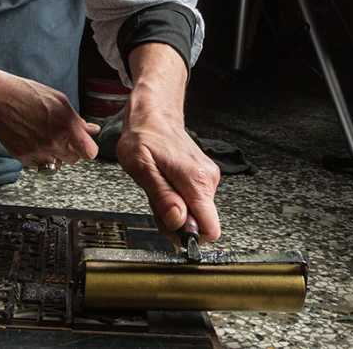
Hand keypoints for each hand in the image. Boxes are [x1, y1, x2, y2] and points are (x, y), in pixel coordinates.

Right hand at [0, 69, 98, 166]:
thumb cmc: (29, 93)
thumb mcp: (59, 101)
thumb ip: (77, 120)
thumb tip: (92, 130)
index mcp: (66, 126)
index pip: (89, 153)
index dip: (87, 148)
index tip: (84, 144)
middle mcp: (53, 142)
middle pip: (73, 159)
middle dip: (71, 149)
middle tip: (61, 136)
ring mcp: (37, 151)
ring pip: (56, 164)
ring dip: (54, 155)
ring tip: (45, 138)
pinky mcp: (22, 157)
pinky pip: (38, 164)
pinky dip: (38, 156)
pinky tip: (32, 140)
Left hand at [116, 96, 221, 241]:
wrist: (154, 115)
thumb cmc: (144, 137)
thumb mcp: (141, 168)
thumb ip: (161, 196)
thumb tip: (178, 221)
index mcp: (196, 181)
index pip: (211, 229)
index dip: (189, 236)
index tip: (170, 226)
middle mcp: (209, 180)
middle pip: (200, 224)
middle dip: (176, 222)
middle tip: (155, 200)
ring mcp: (209, 178)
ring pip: (196, 214)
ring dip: (174, 210)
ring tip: (158, 187)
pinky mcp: (205, 177)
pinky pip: (194, 202)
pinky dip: (178, 200)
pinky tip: (165, 184)